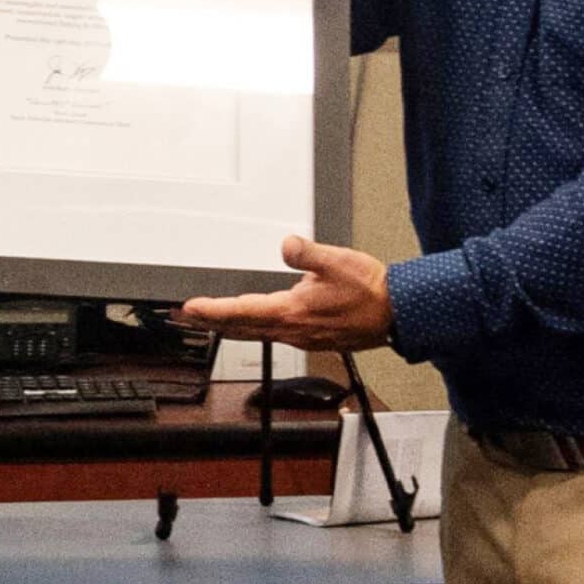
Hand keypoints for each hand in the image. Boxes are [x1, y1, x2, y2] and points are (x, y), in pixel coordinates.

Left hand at [182, 235, 393, 350]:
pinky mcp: (311, 338)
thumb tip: (286, 246)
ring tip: (210, 321)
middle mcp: (292, 329)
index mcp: (293, 312)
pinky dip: (252, 330)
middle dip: (212, 321)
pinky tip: (251, 325)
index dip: (213, 310)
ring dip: (230, 327)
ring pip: (255, 334)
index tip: (191, 308)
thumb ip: (307, 253)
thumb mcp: (337, 261)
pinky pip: (272, 335)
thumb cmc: (369, 291)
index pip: (242, 311)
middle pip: (241, 327)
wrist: (396, 314)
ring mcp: (301, 337)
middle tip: (187, 316)